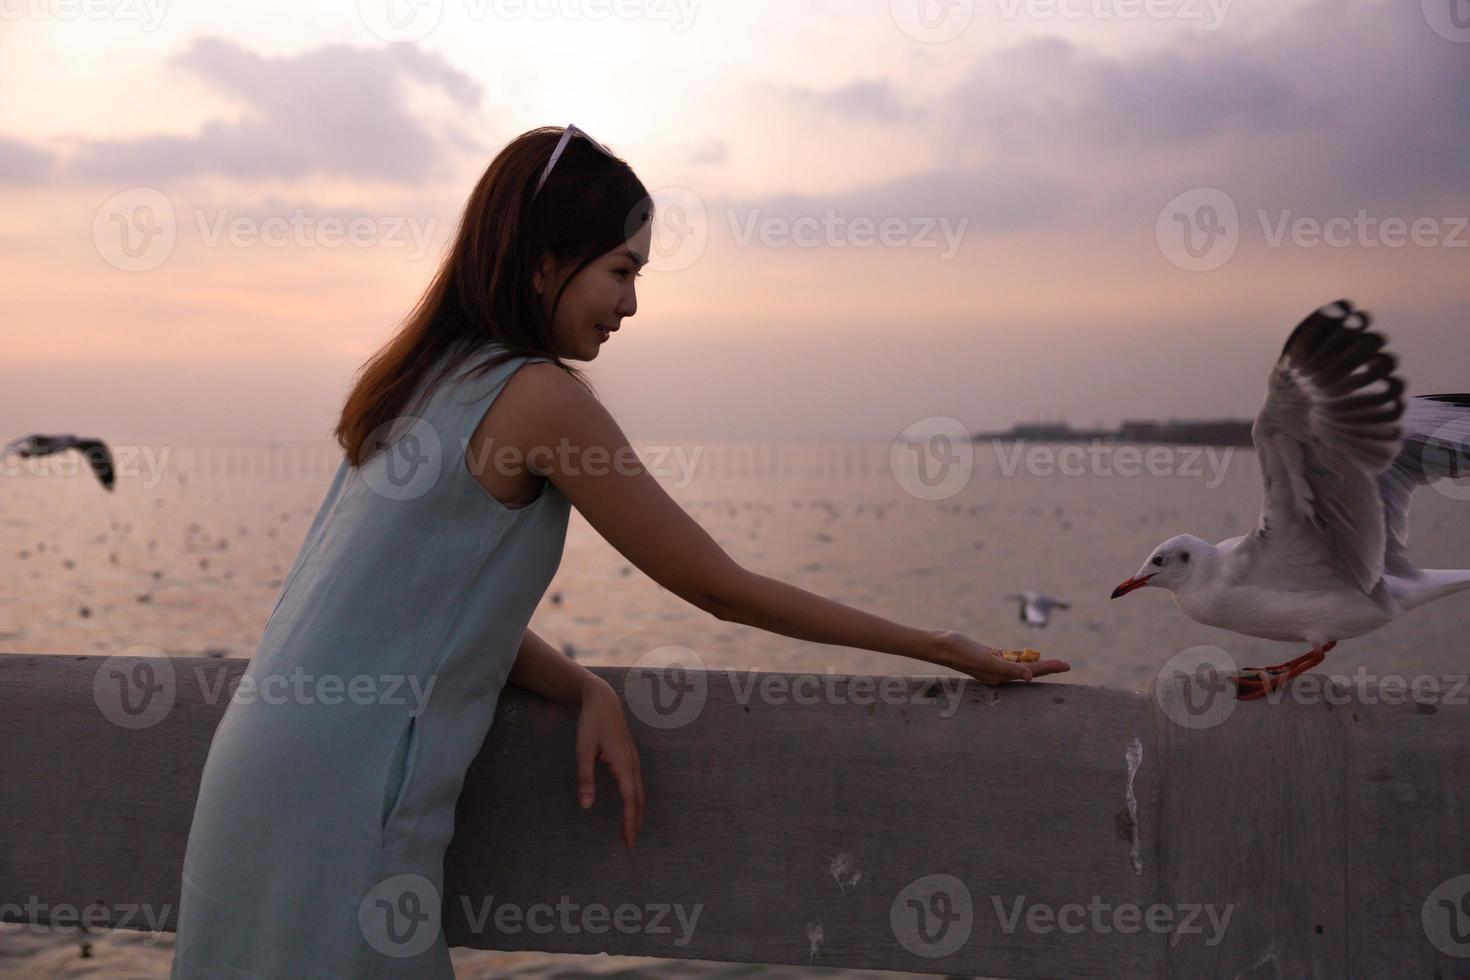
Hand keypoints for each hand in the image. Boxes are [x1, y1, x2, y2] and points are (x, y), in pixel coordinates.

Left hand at [574, 677, 644, 849]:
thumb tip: (587, 805)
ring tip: (628, 832)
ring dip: (636, 813)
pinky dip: (635, 801)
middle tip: (628, 844)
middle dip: (635, 823)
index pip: (630, 800)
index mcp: (623, 763)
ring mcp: (634, 760)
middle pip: (639, 800)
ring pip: (640, 793)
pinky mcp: (630, 758)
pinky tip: (628, 808)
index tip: (627, 840)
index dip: (629, 821)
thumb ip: (585, 778)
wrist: (603, 699)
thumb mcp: (583, 750)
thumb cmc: (591, 723)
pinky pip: (636, 785)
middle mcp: (633, 764)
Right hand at [932, 629, 1070, 684]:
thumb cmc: (961, 652)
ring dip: (1034, 662)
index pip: (1031, 672)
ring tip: (1051, 663)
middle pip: (1029, 669)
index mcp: (1000, 676)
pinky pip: (1008, 657)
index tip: (1067, 665)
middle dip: (1047, 667)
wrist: (940, 645)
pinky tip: (1026, 654)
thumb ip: (1009, 668)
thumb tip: (1031, 676)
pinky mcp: (987, 656)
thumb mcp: (987, 659)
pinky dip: (1019, 655)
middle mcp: (998, 673)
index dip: (1050, 668)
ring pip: (1019, 663)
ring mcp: (992, 665)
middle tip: (1066, 665)